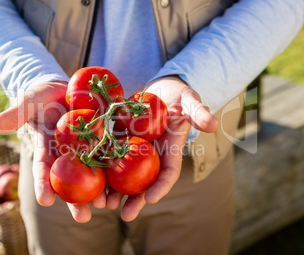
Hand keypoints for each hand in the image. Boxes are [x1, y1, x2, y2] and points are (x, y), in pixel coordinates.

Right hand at [0, 81, 105, 222]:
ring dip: (99, 191)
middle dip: (75, 200)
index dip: (43, 184)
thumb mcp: (28, 101)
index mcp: (47, 148)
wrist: (63, 89)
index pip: (43, 168)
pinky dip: (115, 166)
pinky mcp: (101, 137)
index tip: (45, 200)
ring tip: (106, 206)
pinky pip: (109, 152)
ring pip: (91, 172)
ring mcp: (85, 147)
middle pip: (71, 180)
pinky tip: (122, 182)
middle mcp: (66, 153)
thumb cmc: (42, 96)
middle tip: (83, 218)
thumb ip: (16, 113)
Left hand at [106, 76, 217, 220]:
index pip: (169, 173)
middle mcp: (152, 156)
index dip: (161, 186)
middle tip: (125, 214)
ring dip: (114, 191)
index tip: (152, 198)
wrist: (159, 90)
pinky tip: (90, 177)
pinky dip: (100, 168)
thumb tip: (214, 125)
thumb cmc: (178, 96)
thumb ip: (199, 112)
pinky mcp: (119, 140)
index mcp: (170, 150)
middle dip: (135, 199)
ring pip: (124, 175)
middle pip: (144, 181)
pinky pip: (109, 156)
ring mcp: (135, 150)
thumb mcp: (190, 101)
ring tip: (103, 204)